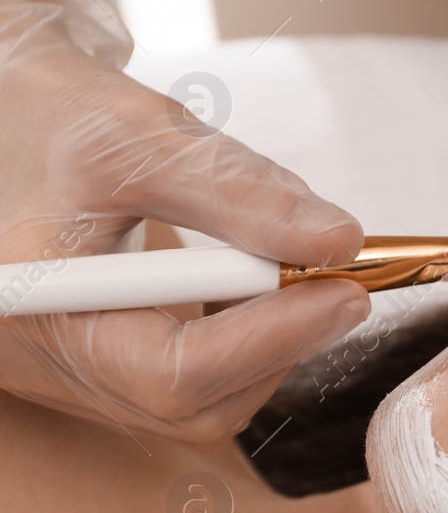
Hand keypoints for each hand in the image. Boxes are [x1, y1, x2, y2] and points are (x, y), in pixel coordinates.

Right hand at [0, 0, 370, 443]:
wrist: (3, 110)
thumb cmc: (53, 112)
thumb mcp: (138, 136)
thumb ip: (237, 192)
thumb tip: (341, 242)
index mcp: (30, 310)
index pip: (171, 372)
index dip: (273, 337)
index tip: (348, 288)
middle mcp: (39, 362)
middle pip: (191, 402)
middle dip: (280, 341)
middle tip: (344, 279)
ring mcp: (64, 372)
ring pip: (197, 400)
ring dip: (266, 340)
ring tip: (292, 263)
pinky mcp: (93, 365)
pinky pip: (183, 380)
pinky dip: (238, 336)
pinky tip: (252, 277)